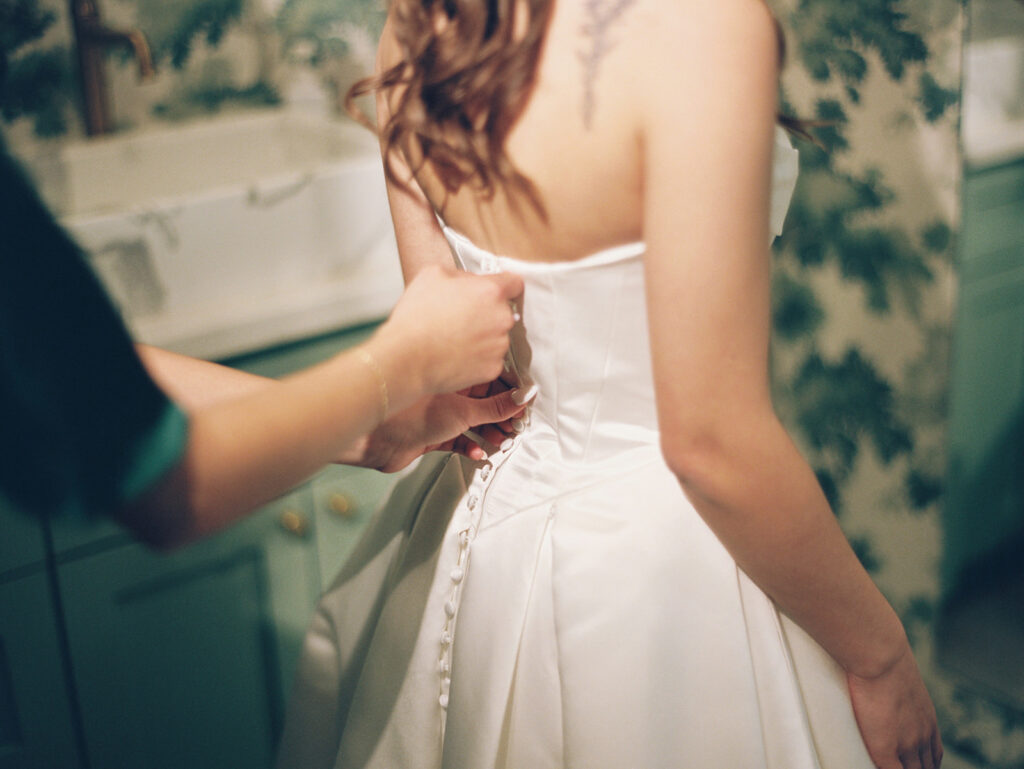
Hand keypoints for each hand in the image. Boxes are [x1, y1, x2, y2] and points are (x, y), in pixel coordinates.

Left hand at [358, 385, 525, 471]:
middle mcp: (448, 392)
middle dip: (502, 416)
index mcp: (456, 375)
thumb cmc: (410, 412)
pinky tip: (476, 452)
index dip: (510, 392)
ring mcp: (440, 413)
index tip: (525, 403)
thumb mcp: (464, 412)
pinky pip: (457, 440)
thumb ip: (495, 408)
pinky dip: (468, 446)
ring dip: (488, 432)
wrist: (375, 437)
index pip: (491, 379)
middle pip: (485, 403)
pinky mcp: (432, 434)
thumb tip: (522, 399)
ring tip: (501, 442)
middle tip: (516, 427)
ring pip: (473, 422)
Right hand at [376, 264, 523, 394]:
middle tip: (460, 317)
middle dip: (486, 312)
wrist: (407, 359)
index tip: (494, 291)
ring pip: (497, 336)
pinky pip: (490, 358)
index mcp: (490, 291)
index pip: (514, 283)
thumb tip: (471, 281)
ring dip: (482, 336)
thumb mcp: (432, 275)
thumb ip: (461, 274)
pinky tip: (456, 354)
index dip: (503, 285)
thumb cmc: (416, 318)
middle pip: (503, 311)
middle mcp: (502, 318)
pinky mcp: (493, 368)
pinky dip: (477, 357)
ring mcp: (499, 346)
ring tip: (454, 338)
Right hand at [846, 645, 942, 768]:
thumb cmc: (884, 657)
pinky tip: (877, 768)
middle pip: (926, 767)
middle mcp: (923, 735)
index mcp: (927, 719)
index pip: (933, 753)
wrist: (880, 657)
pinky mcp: (886, 750)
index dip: (926, 763)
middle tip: (907, 766)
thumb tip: (882, 674)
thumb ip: (896, 686)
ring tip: (893, 767)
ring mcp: (907, 744)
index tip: (919, 764)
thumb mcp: (899, 675)